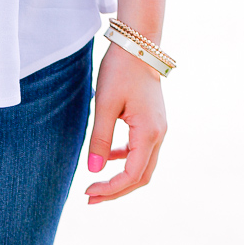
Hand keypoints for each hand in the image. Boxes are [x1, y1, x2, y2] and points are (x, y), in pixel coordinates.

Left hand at [85, 41, 166, 204]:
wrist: (138, 45)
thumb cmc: (120, 71)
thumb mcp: (105, 106)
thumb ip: (100, 140)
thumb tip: (94, 171)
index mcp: (149, 133)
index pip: (132, 175)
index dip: (110, 188)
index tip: (86, 190)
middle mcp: (159, 135)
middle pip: (140, 177)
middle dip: (115, 192)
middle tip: (89, 199)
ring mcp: (157, 130)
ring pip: (142, 167)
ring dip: (120, 180)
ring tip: (95, 186)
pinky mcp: (151, 125)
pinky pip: (140, 153)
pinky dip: (123, 162)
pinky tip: (106, 160)